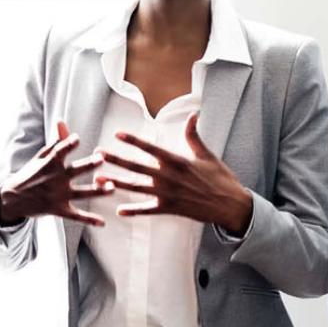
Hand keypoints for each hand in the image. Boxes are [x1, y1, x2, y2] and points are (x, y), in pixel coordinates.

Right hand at [0, 121, 109, 226]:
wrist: (12, 199)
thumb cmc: (31, 173)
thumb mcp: (41, 157)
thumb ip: (56, 141)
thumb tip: (62, 121)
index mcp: (50, 163)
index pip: (60, 151)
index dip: (68, 144)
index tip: (77, 138)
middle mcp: (55, 179)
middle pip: (75, 171)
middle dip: (89, 165)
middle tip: (101, 159)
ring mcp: (57, 195)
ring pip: (81, 193)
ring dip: (97, 191)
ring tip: (112, 188)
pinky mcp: (58, 209)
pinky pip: (76, 216)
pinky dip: (89, 219)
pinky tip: (103, 222)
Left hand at [95, 113, 253, 234]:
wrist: (229, 204)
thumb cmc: (220, 178)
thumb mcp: (207, 154)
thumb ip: (194, 136)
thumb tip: (193, 114)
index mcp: (177, 161)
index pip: (150, 148)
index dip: (133, 141)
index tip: (118, 134)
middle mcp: (168, 177)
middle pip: (136, 167)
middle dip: (116, 160)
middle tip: (98, 155)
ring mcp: (167, 194)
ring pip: (136, 187)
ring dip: (117, 183)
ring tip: (99, 179)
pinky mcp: (169, 208)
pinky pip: (147, 210)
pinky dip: (133, 211)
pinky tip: (119, 211)